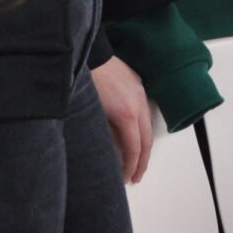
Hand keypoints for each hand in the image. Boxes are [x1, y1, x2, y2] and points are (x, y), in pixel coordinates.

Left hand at [91, 56, 153, 183]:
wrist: (87, 54)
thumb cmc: (84, 83)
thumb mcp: (91, 115)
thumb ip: (104, 134)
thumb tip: (109, 149)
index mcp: (126, 115)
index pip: (134, 149)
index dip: (132, 167)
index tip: (127, 179)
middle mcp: (139, 105)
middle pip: (147, 140)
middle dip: (142, 161)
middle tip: (136, 176)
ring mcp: (141, 94)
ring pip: (148, 126)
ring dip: (144, 145)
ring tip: (137, 160)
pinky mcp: (138, 85)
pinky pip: (145, 112)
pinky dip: (142, 128)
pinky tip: (135, 134)